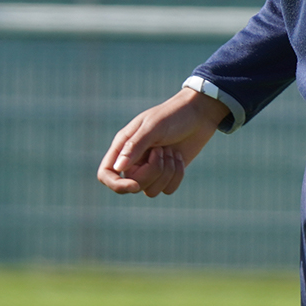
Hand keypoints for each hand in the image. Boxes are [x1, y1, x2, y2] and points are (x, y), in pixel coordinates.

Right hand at [97, 88, 228, 197]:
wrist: (199, 114)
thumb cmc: (173, 115)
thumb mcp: (153, 127)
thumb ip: (135, 146)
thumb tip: (118, 168)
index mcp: (123, 145)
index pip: (106, 174)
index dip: (117, 185)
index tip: (135, 185)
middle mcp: (134, 160)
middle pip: (133, 186)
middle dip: (153, 172)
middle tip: (162, 150)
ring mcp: (150, 169)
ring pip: (151, 191)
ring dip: (166, 172)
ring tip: (171, 151)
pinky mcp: (167, 174)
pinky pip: (168, 190)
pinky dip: (177, 175)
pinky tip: (179, 157)